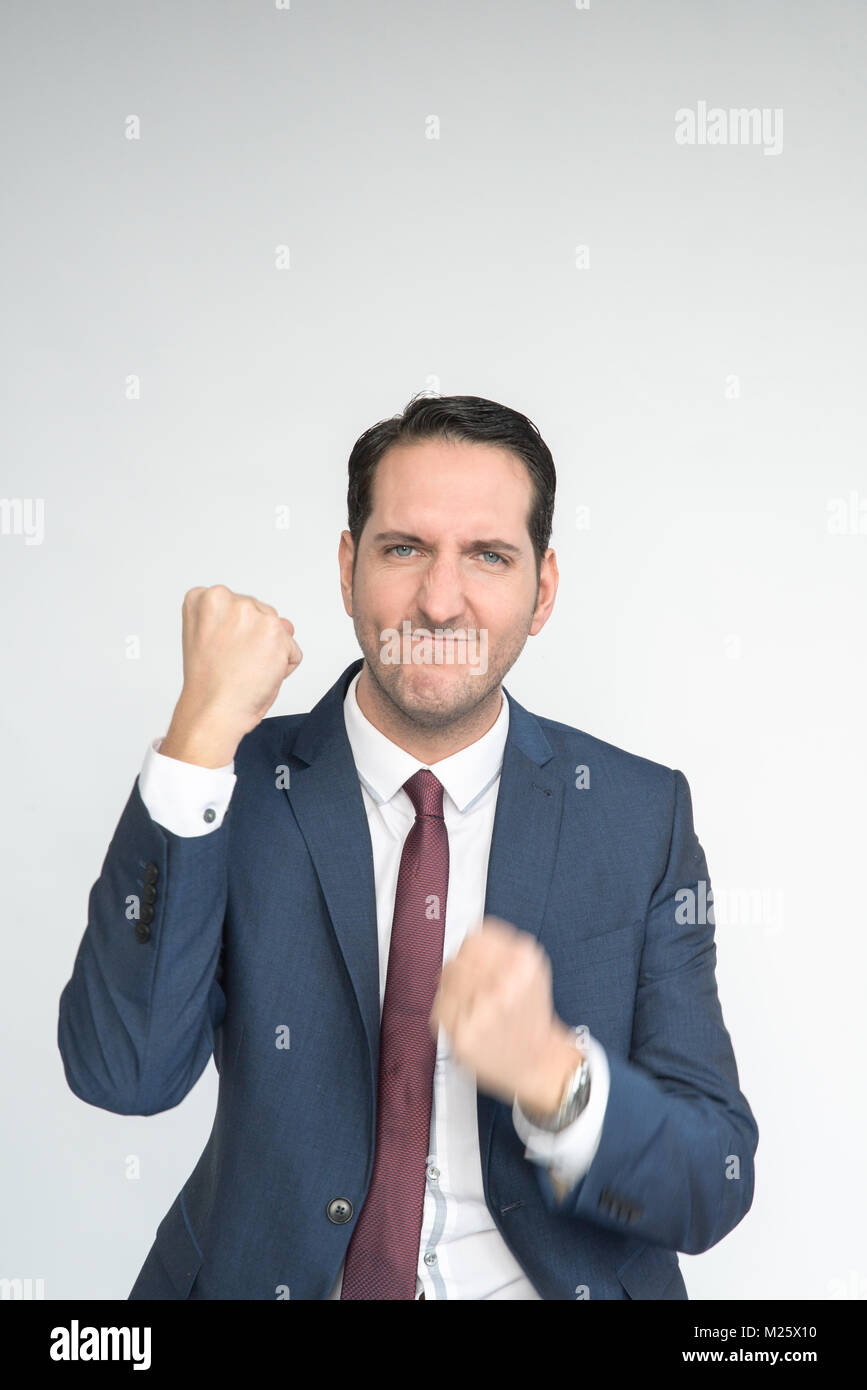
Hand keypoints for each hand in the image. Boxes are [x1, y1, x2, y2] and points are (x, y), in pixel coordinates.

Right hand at [160, 585, 301, 766]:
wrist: (212, 710)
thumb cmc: (209, 683)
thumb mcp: (214, 640)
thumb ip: (246, 623)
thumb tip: (286, 624)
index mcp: (204, 597)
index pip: (237, 607)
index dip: (233, 634)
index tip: (219, 649)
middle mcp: (226, 598)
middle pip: (261, 614)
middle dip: (255, 640)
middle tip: (233, 663)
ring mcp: (252, 614)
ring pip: (279, 632)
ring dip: (270, 653)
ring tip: (245, 669)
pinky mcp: (275, 632)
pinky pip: (293, 652)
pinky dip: (283, 668)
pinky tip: (259, 676)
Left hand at [429, 916, 583, 1114]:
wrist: (537, 1060)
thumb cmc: (529, 1016)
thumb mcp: (530, 969)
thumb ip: (500, 947)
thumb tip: (466, 939)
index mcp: (524, 963)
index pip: (475, 939)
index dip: (470, 949)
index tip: (473, 960)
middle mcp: (505, 984)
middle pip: (458, 959)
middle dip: (462, 970)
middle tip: (472, 986)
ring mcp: (483, 1010)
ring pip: (447, 980)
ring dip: (454, 988)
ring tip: (470, 1001)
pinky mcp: (464, 1034)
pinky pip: (440, 1006)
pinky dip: (448, 1009)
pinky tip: (466, 1017)